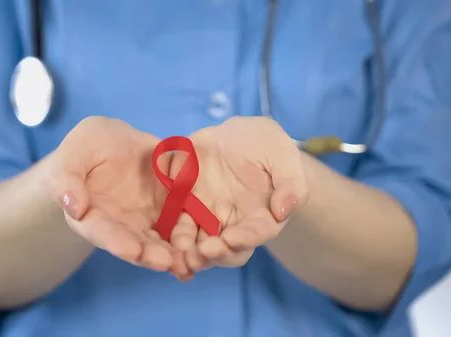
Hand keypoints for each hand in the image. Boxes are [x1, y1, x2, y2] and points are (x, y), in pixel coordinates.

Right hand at [47, 117, 188, 276]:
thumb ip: (67, 177)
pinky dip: (191, 241)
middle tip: (167, 262)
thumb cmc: (89, 146)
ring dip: (173, 255)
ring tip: (189, 262)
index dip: (115, 241)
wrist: (118, 143)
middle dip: (150, 255)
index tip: (132, 251)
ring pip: (159, 243)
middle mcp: (118, 226)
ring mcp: (144, 222)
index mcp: (90, 215)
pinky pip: (180, 228)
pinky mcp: (168, 213)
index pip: (100, 231)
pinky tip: (206, 251)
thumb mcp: (76, 151)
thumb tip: (72, 206)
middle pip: (133, 244)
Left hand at [170, 117, 309, 270]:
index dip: (245, 239)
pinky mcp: (183, 205)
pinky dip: (167, 232)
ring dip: (188, 251)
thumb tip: (284, 210)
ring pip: (196, 243)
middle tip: (201, 253)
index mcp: (261, 216)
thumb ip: (290, 182)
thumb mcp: (282, 154)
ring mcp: (206, 217)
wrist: (233, 135)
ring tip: (179, 250)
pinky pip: (173, 223)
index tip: (233, 239)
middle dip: (213, 254)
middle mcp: (233, 224)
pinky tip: (160, 235)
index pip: (256, 233)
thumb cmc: (265, 145)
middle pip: (224, 250)